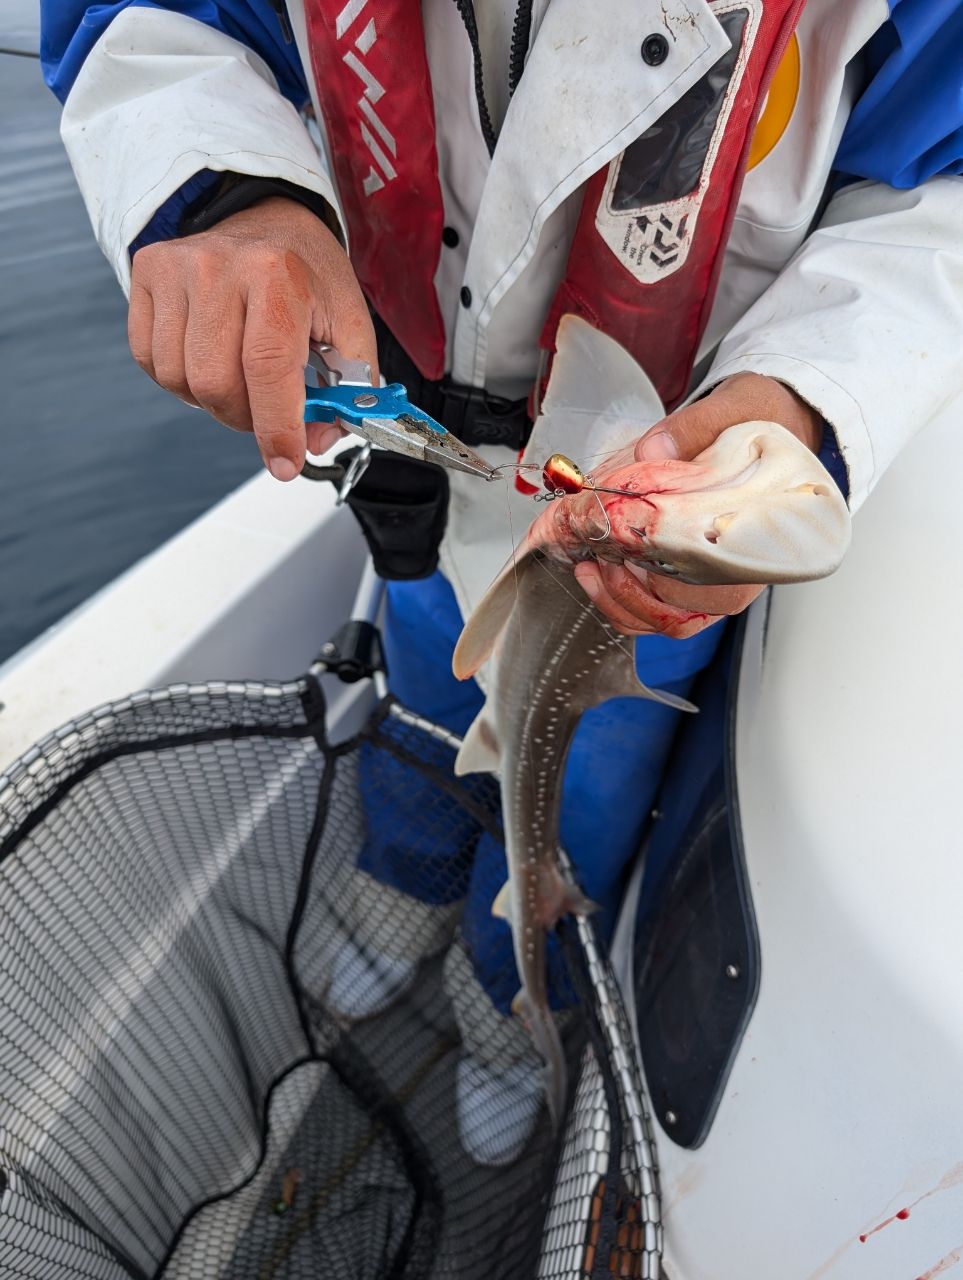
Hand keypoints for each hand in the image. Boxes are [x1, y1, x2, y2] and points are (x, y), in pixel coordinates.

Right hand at [128, 196, 376, 479]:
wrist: (267, 216)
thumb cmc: (307, 274)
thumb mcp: (348, 322)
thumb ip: (347, 388)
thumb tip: (316, 441)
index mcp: (277, 273)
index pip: (268, 367)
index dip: (276, 426)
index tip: (285, 463)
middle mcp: (220, 266)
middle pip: (216, 383)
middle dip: (245, 417)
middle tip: (266, 410)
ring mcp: (176, 268)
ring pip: (179, 379)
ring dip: (212, 400)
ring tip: (240, 377)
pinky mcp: (147, 274)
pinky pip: (151, 360)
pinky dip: (182, 379)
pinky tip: (210, 358)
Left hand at [570, 373, 824, 636]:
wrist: (772, 423)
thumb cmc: (761, 421)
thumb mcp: (736, 406)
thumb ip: (694, 426)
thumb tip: (652, 450)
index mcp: (761, 535)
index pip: (710, 575)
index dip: (660, 563)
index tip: (623, 538)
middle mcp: (740, 570)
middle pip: (680, 608)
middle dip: (627, 584)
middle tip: (593, 547)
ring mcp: (715, 582)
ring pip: (662, 619)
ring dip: (617, 598)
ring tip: (588, 564)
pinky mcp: (691, 583)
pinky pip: (653, 614)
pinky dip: (617, 603)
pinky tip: (593, 571)